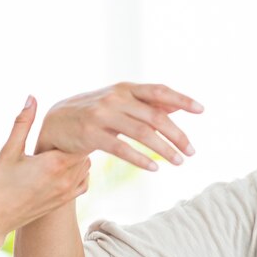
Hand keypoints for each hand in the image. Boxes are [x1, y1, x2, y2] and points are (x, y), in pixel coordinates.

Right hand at [0, 96, 90, 251]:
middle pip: (86, 151)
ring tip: (63, 148)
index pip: (83, 138)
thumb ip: (23, 123)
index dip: (78, 129)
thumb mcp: (8, 151)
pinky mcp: (65, 201)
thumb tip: (32, 98)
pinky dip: (79, 172)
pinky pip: (84, 181)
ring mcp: (68, 192)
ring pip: (86, 166)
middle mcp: (67, 178)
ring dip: (78, 156)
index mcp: (55, 163)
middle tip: (66, 132)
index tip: (70, 121)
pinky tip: (64, 166)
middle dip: (78, 141)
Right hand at [35, 82, 203, 169]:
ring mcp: (102, 115)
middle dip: (177, 134)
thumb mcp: (121, 103)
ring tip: (179, 162)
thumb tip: (177, 105)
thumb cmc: (95, 113)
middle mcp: (115, 98)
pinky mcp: (90, 134)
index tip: (201, 110)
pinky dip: (140, 158)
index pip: (159, 90)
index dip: (182, 99)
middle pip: (155, 115)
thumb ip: (147, 104)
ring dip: (164, 148)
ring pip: (141, 132)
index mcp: (126, 89)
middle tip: (192, 151)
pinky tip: (155, 167)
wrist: (55, 122)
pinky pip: (121, 148)